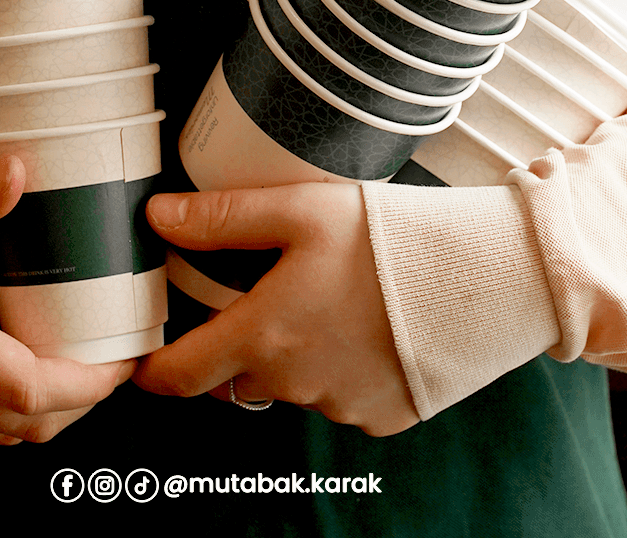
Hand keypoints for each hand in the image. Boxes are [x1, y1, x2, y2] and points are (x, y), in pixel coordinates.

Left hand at [132, 184, 418, 436]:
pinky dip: (341, 366)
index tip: (143, 362)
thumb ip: (223, 217)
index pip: (182, 374)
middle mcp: (295, 384)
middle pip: (240, 372)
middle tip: (265, 293)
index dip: (154, 370)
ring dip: (296, 352)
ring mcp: (341, 406)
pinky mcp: (382, 416)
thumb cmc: (389, 239)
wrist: (483, 279)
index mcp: (264, 335)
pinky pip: (342, 395)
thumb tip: (159, 216)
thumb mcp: (299, 210)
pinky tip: (367, 323)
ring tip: (331, 297)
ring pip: (294, 383)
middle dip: (240, 341)